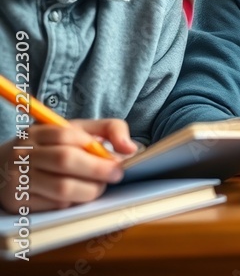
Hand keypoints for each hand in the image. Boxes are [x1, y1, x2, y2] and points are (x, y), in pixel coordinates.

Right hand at [0, 119, 132, 212]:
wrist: (4, 168)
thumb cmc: (53, 148)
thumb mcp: (77, 131)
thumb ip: (109, 129)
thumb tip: (131, 148)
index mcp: (40, 132)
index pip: (69, 136)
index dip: (97, 149)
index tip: (118, 161)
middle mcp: (24, 153)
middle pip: (65, 160)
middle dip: (97, 170)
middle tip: (115, 176)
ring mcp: (18, 178)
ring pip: (61, 188)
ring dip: (88, 191)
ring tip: (97, 188)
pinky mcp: (16, 202)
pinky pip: (53, 206)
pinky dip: (71, 203)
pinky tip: (75, 197)